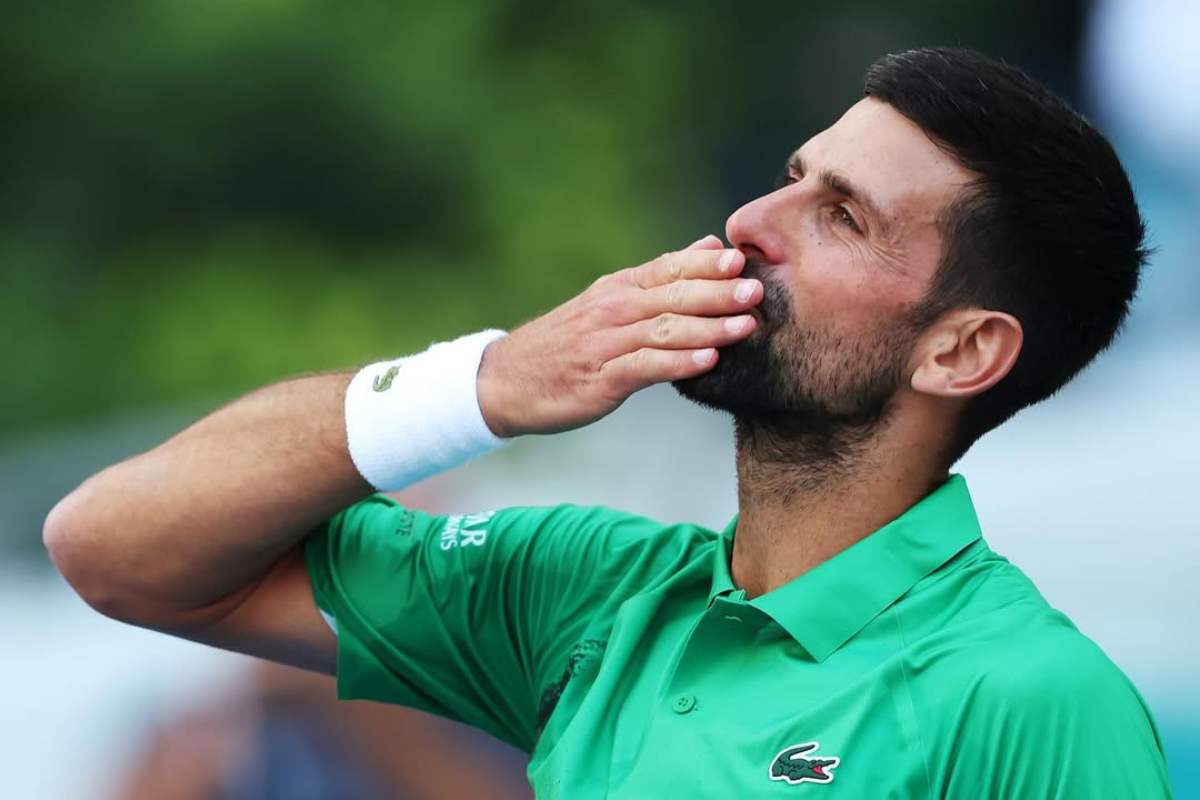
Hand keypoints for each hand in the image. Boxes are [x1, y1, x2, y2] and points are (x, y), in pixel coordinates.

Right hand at [476, 235, 761, 436]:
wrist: (507, 381)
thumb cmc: (568, 343)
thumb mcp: (610, 301)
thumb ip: (661, 277)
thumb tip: (709, 245)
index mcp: (619, 288)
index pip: (668, 268)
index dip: (707, 265)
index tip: (745, 259)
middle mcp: (613, 309)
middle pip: (672, 296)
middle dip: (718, 292)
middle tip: (757, 290)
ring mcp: (606, 343)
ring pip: (663, 330)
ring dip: (707, 327)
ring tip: (745, 326)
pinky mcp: (601, 378)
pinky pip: (646, 367)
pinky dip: (678, 363)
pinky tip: (706, 361)